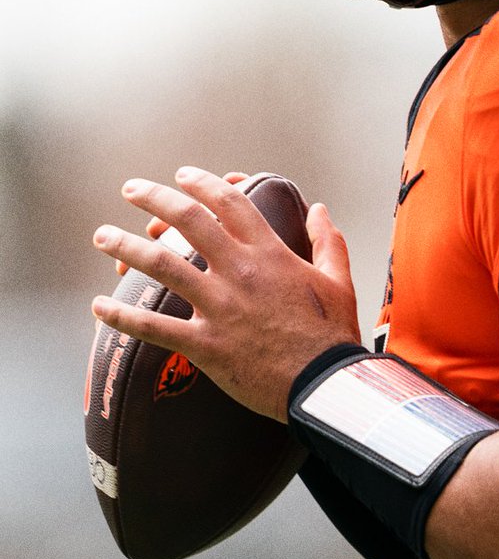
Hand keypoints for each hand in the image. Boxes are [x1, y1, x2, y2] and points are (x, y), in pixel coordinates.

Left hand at [91, 166, 361, 422]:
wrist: (322, 383)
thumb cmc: (332, 333)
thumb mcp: (338, 279)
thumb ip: (327, 241)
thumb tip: (318, 209)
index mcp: (270, 253)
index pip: (231, 203)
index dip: (203, 183)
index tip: (182, 175)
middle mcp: (240, 271)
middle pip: (189, 220)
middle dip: (154, 198)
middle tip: (131, 189)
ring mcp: (219, 306)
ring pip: (162, 265)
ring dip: (126, 246)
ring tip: (102, 236)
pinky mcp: (205, 344)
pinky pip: (154, 327)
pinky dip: (122, 316)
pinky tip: (99, 307)